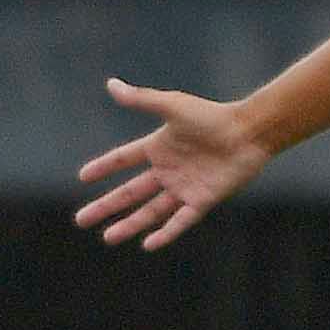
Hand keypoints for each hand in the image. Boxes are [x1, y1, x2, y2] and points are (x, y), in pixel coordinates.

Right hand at [77, 77, 278, 247]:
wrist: (249, 132)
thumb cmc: (212, 116)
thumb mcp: (172, 106)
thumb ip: (142, 99)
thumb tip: (111, 85)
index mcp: (158, 147)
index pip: (123, 159)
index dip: (103, 167)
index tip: (82, 177)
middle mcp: (168, 170)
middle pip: (130, 193)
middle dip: (106, 206)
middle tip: (81, 220)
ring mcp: (183, 188)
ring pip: (150, 211)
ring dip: (129, 224)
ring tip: (108, 238)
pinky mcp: (202, 200)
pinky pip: (180, 221)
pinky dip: (165, 233)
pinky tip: (148, 244)